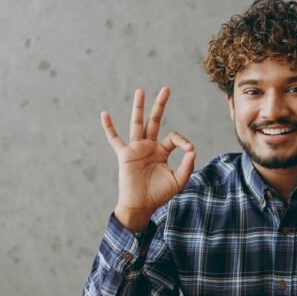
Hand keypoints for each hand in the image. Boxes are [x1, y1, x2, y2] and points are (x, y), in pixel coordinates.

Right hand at [102, 88, 195, 231]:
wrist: (141, 206)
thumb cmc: (159, 194)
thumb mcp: (179, 180)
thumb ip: (187, 165)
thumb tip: (192, 149)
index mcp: (161, 151)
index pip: (173, 138)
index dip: (183, 141)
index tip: (188, 150)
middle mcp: (148, 147)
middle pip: (154, 121)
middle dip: (160, 105)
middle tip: (166, 89)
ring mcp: (136, 149)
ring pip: (137, 124)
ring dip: (139, 108)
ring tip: (141, 91)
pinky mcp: (125, 155)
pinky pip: (114, 139)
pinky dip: (109, 127)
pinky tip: (104, 114)